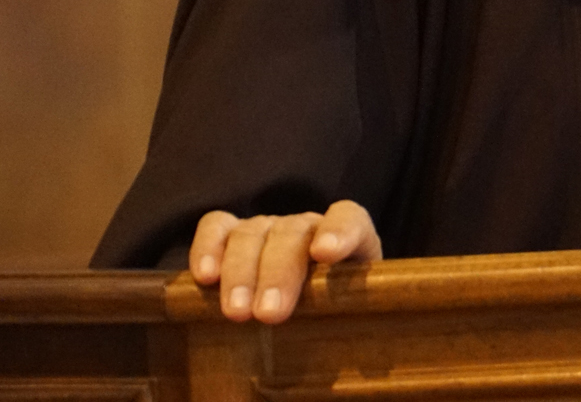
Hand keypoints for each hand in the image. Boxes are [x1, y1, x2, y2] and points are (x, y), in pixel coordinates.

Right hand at [189, 200, 381, 323]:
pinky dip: (208, 248)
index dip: (339, 231)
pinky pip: (216, 227)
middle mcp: (306, 228)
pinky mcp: (230, 235)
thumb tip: (375, 360)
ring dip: (241, 273)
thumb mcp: (350, 321)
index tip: (325, 253)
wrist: (302, 321)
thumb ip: (360, 324)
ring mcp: (267, 228)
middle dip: (279, 272)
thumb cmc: (330, 323)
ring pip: (251, 234)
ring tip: (237, 312)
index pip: (349, 220)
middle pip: (292, 234)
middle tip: (270, 314)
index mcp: (348, 242)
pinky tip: (205, 278)